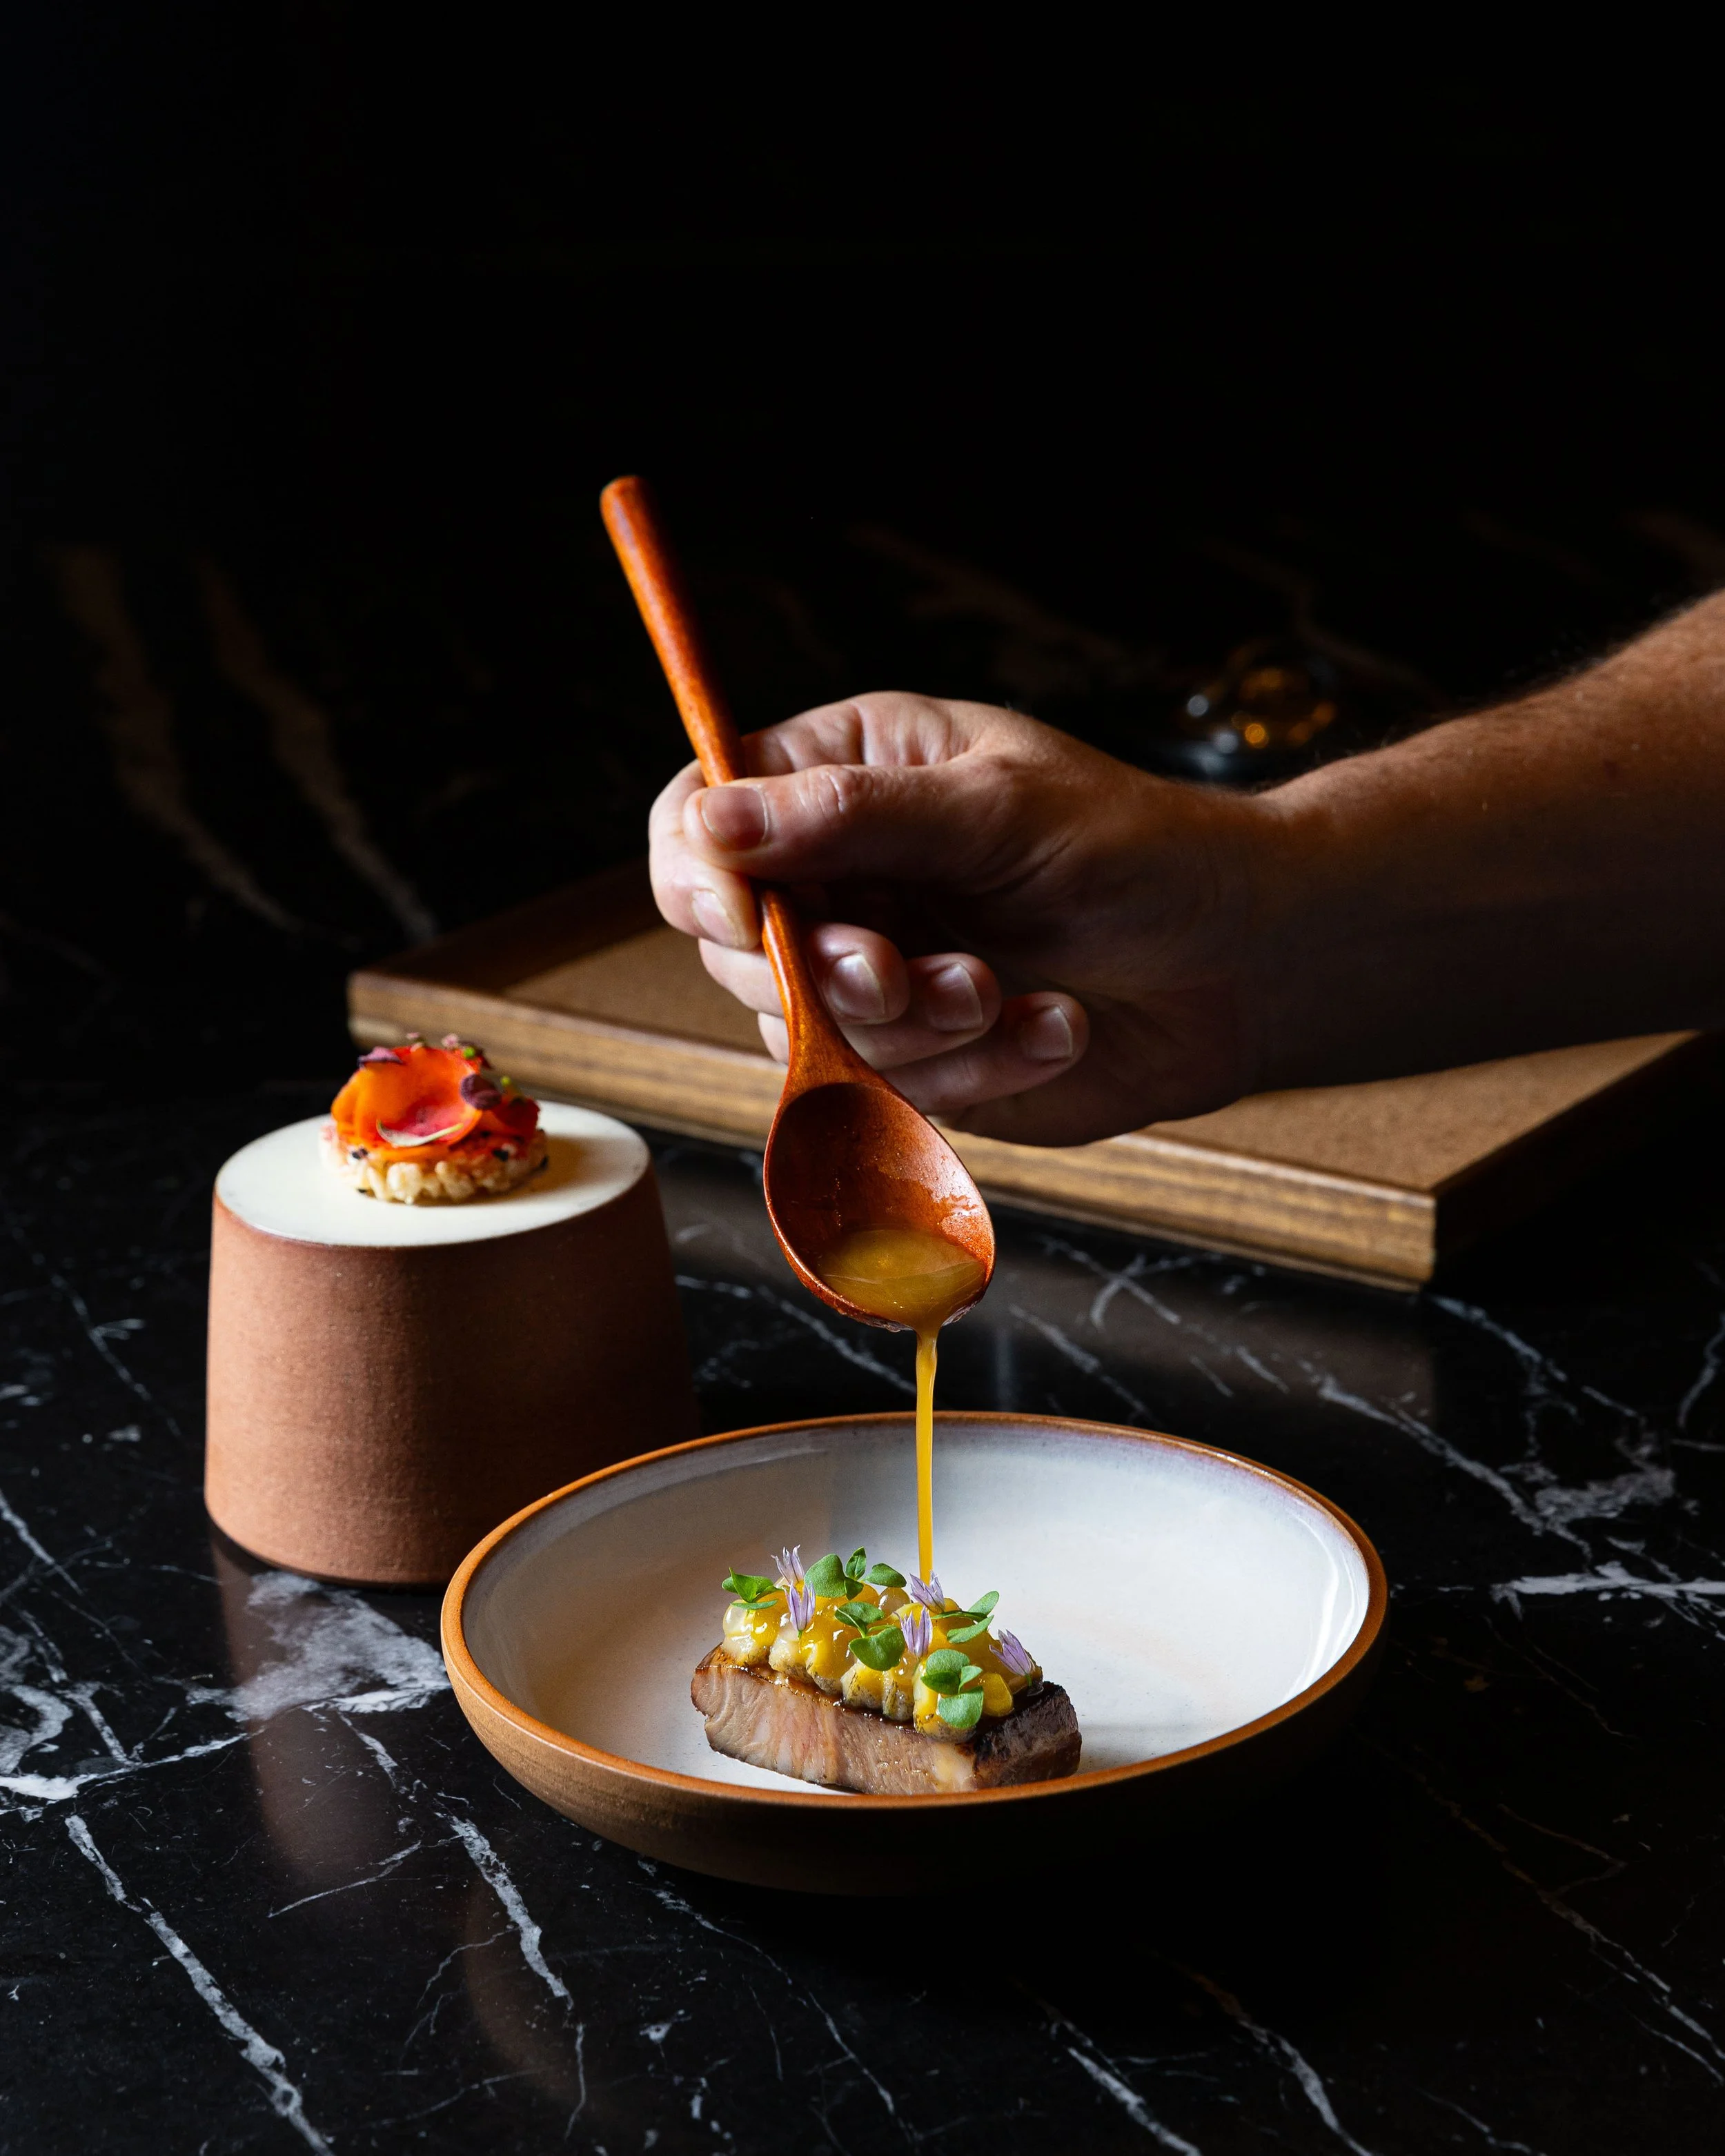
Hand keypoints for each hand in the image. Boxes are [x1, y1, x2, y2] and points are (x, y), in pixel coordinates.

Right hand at [648, 693, 1271, 1144]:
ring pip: (806, 1033)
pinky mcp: (915, 1061)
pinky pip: (887, 1091)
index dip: (698, 874)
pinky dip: (973, 1067)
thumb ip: (852, 816)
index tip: (746, 916)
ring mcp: (872, 976)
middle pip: (733, 946)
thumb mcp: (998, 807)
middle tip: (899, 972)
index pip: (699, 819)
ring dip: (913, 1028)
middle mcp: (841, 879)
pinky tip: (1053, 1025)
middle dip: (822, 972)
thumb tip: (713, 822)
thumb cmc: (1136, 850)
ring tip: (1005, 992)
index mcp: (845, 779)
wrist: (1239, 964)